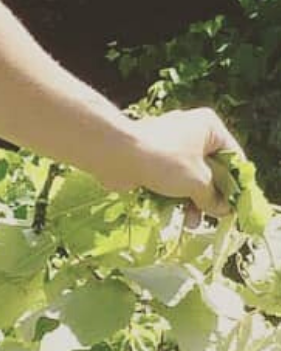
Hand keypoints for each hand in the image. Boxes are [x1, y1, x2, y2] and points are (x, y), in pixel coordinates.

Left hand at [97, 107, 240, 219]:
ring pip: (190, 178)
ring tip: (190, 222)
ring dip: (192, 202)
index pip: (233, 158)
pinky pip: (170, 181)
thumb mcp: (198, 181)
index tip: (236, 208)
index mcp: (208, 128)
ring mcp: (169, 145)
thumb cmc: (163, 161)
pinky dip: (173, 196)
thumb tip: (223, 210)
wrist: (115, 154)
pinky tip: (172, 214)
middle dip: (211, 197)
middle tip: (213, 218)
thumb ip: (214, 197)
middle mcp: (191, 132)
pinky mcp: (152, 159)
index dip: (236, 185)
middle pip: (211, 170)